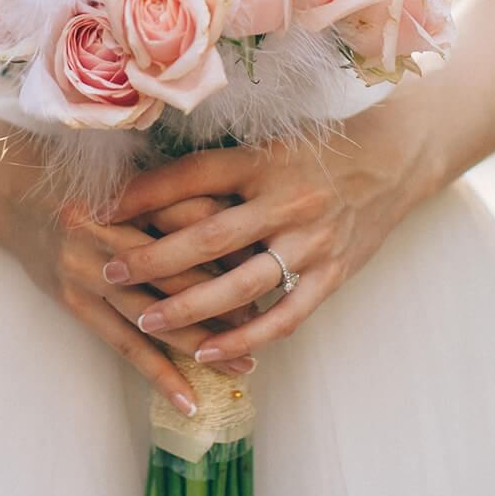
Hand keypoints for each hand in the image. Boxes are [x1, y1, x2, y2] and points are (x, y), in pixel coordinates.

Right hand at [0, 137, 261, 417]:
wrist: (1, 190)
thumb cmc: (69, 174)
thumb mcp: (120, 171)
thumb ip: (167, 191)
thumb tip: (235, 217)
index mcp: (126, 192)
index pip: (191, 216)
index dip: (233, 238)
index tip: (272, 257)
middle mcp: (106, 233)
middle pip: (179, 271)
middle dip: (228, 298)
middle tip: (270, 320)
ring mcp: (86, 272)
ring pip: (156, 316)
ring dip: (203, 345)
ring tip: (243, 369)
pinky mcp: (74, 302)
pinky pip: (123, 345)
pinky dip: (158, 374)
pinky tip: (188, 399)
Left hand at [95, 112, 435, 363]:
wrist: (395, 160)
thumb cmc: (317, 150)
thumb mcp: (267, 144)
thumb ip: (218, 167)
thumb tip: (146, 181)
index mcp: (263, 160)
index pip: (193, 175)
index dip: (144, 193)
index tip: (99, 207)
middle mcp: (286, 200)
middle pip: (209, 235)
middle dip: (153, 257)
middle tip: (109, 271)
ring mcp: (311, 241)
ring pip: (241, 283)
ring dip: (189, 306)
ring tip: (145, 319)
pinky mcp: (332, 274)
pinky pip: (285, 315)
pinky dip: (246, 337)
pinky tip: (209, 351)